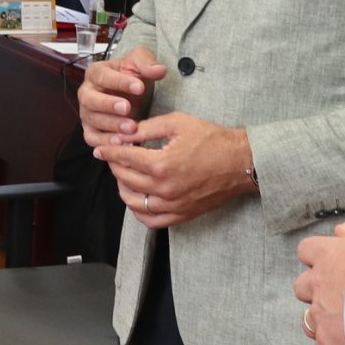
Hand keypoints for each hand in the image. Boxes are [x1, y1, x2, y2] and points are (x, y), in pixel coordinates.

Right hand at [78, 49, 166, 150]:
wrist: (131, 94)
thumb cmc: (132, 77)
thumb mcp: (140, 63)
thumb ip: (148, 64)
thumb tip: (159, 70)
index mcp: (95, 73)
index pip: (102, 76)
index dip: (120, 82)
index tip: (139, 87)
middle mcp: (86, 93)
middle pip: (90, 99)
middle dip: (109, 105)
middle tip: (128, 108)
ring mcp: (87, 113)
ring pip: (92, 120)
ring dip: (111, 125)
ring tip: (131, 128)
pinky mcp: (91, 131)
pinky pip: (92, 139)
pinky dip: (105, 142)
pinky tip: (122, 142)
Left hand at [102, 111, 253, 228]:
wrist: (243, 162)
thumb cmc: (214, 140)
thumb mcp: (178, 123)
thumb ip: (147, 128)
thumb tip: (124, 133)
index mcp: (161, 164)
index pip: (124, 158)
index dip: (109, 151)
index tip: (102, 148)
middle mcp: (163, 188)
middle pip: (125, 179)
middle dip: (115, 165)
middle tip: (114, 156)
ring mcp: (172, 205)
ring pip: (133, 202)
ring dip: (123, 187)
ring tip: (123, 174)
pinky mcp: (181, 215)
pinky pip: (150, 220)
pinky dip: (138, 210)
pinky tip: (137, 198)